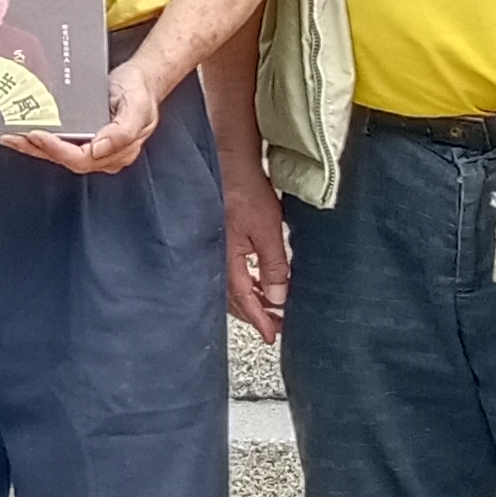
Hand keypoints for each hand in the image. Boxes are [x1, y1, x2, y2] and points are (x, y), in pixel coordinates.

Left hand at [10, 54, 172, 177]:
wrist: (142, 79)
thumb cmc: (140, 91)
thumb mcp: (138, 107)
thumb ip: (123, 131)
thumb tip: (99, 148)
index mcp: (118, 151)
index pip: (82, 159)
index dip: (58, 150)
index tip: (38, 135)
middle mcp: (102, 154)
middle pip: (64, 159)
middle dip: (37, 149)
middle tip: (13, 136)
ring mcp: (92, 146)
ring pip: (58, 153)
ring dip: (32, 146)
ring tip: (9, 136)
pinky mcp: (83, 136)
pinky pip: (59, 143)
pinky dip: (38, 140)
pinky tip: (22, 132)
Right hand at [223, 172, 291, 344]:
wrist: (227, 160)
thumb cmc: (245, 190)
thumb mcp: (268, 230)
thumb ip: (274, 266)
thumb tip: (279, 298)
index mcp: (226, 260)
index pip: (244, 300)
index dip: (259, 320)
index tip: (272, 336)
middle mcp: (217, 259)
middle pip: (235, 299)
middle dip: (256, 314)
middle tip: (277, 326)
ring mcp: (216, 249)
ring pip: (233, 286)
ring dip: (252, 299)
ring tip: (272, 306)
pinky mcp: (220, 240)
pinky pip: (232, 271)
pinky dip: (247, 283)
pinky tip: (260, 282)